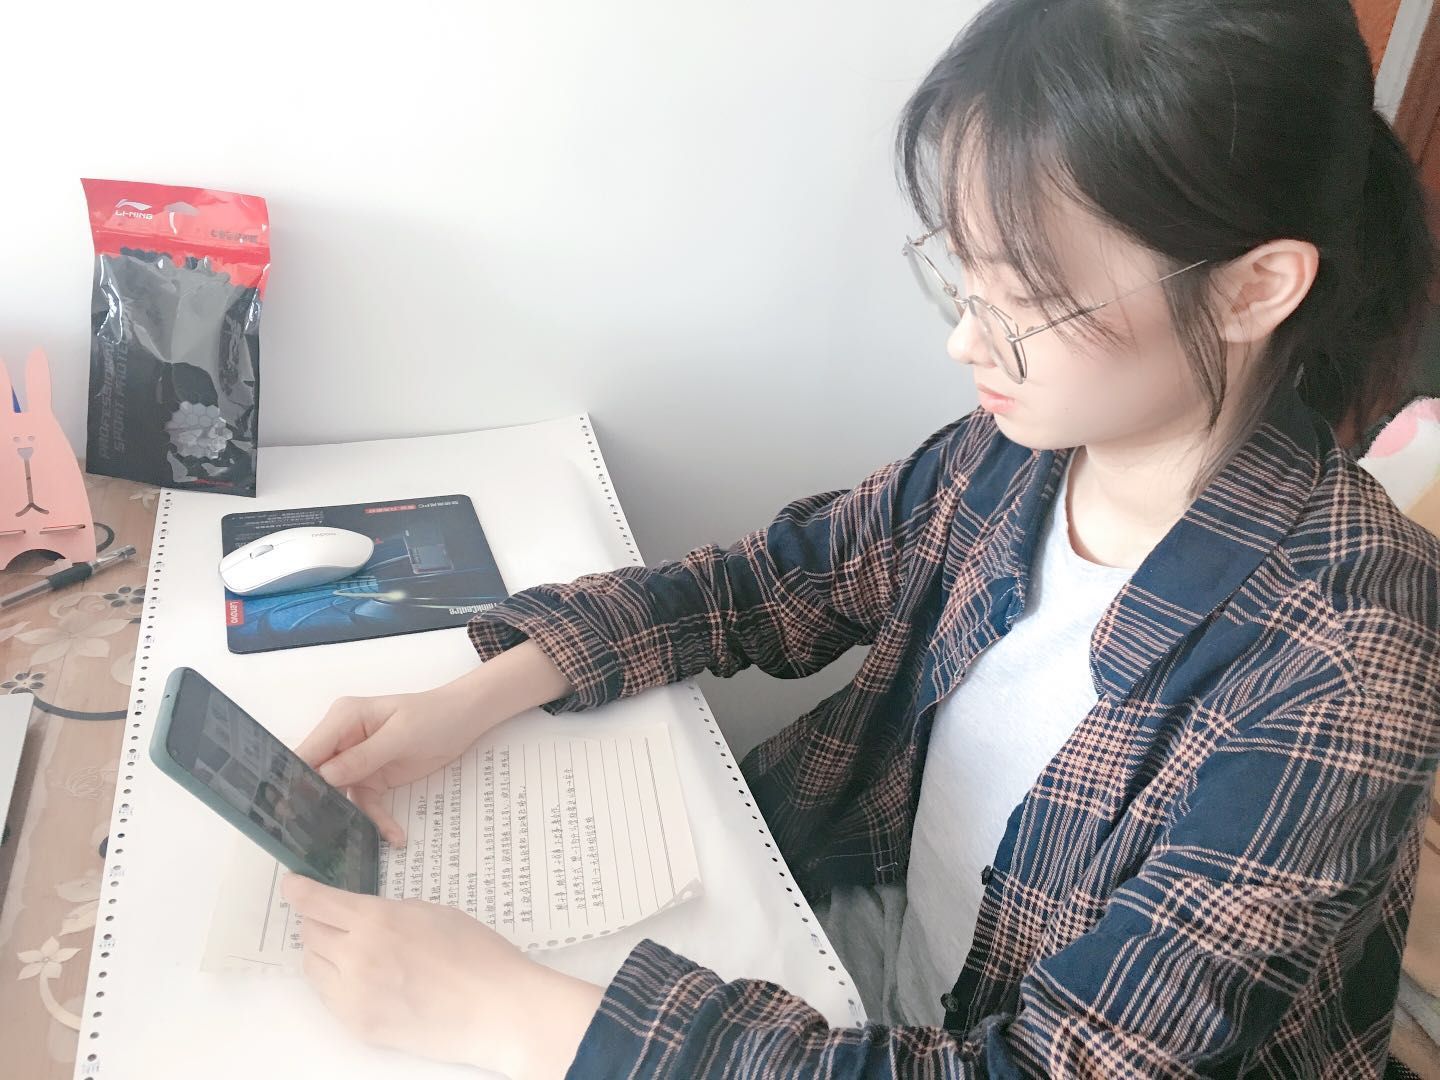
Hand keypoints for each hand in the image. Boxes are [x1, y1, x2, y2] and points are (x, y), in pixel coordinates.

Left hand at [281, 873, 603, 1078]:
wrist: (496, 1008)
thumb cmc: (475, 953)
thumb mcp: (431, 913)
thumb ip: (388, 912)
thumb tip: (359, 915)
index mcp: (376, 920)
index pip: (317, 901)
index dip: (299, 889)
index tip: (292, 884)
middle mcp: (356, 956)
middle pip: (309, 933)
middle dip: (317, 921)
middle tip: (333, 918)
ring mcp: (353, 995)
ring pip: (313, 965)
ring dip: (324, 952)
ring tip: (352, 950)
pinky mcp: (358, 1025)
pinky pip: (328, 996)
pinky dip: (336, 982)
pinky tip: (363, 978)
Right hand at [296, 679, 499, 844]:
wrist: (465, 720)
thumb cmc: (433, 716)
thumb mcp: (400, 735)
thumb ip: (363, 756)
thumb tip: (325, 775)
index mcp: (342, 719)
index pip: (309, 750)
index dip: (296, 778)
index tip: (288, 809)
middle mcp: (342, 740)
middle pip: (317, 776)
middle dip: (316, 804)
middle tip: (311, 837)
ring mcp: (356, 761)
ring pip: (339, 796)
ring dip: (347, 819)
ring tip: (348, 845)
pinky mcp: (373, 778)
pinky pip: (366, 804)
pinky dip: (377, 821)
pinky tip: (394, 837)